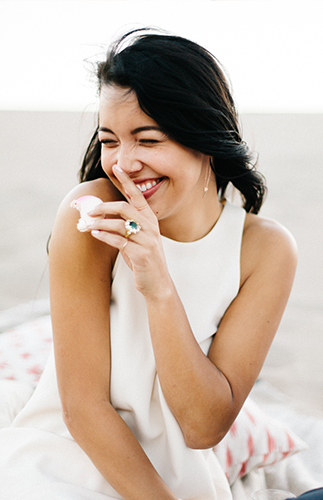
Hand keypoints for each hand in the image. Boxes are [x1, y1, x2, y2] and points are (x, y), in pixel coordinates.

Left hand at [87, 165, 171, 297]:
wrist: (157, 283)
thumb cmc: (143, 259)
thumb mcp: (138, 238)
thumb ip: (124, 225)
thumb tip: (100, 215)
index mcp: (150, 219)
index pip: (138, 195)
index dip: (127, 181)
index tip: (117, 167)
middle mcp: (150, 227)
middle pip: (124, 208)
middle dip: (103, 207)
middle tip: (88, 210)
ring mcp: (147, 240)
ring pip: (118, 225)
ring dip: (97, 224)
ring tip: (84, 226)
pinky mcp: (141, 254)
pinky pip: (119, 241)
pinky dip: (104, 236)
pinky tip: (94, 234)